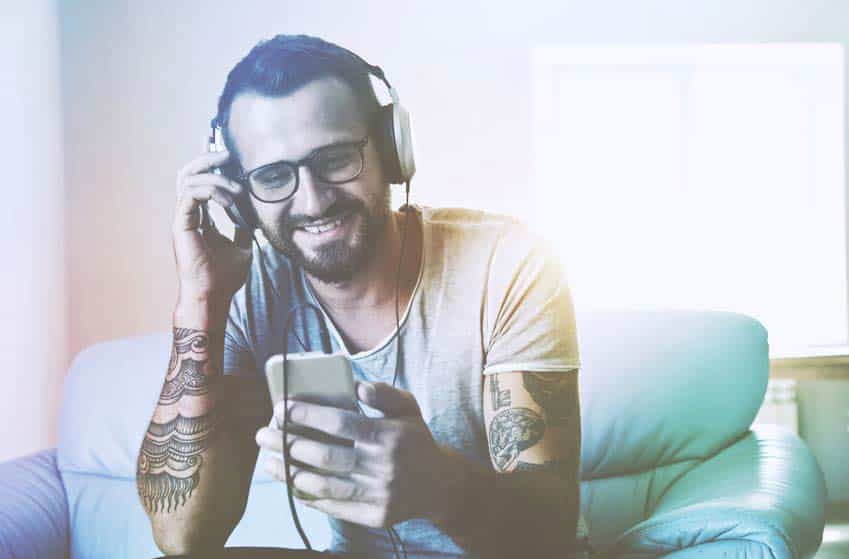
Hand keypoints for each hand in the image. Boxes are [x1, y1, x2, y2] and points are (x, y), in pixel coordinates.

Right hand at [173, 147, 250, 304]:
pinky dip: (211, 190)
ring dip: (216, 177)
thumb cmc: (224, 276)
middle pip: (189, 173)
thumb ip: (243, 229)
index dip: (211, 165)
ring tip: (237, 189)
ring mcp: (182, 218)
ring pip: (188, 179)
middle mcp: (188, 214)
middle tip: (228, 154)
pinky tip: (230, 201)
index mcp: (199, 218)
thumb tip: (251, 218)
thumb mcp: (243, 246)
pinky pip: (191, 193)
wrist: (214, 294)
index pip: (200, 182)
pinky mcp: (180, 223)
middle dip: (208, 159)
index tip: (227, 154)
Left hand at [255, 382, 452, 527]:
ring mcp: (378, 495)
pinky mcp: (374, 516)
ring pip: (324, 484)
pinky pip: (333, 506)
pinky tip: (291, 484)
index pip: (340, 423)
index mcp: (389, 436)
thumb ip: (384, 394)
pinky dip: (309, 496)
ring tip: (269, 462)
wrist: (440, 485)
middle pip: (325, 456)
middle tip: (263, 435)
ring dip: (290, 473)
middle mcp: (383, 467)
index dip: (307, 415)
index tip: (281, 408)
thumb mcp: (408, 408)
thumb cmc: (416, 440)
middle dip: (288, 444)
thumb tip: (356, 387)